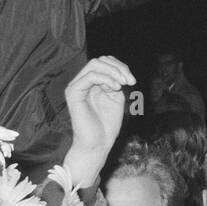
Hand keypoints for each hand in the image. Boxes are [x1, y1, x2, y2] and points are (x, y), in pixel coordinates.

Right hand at [63, 55, 133, 187]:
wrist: (97, 144)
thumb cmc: (107, 125)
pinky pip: (90, 76)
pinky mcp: (73, 93)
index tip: (132, 81)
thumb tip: (118, 70)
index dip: (120, 67)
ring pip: (94, 65)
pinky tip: (115, 88)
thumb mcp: (116, 97)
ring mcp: (76, 86)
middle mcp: (81, 82)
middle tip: (130, 81)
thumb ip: (115, 81)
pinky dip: (106, 79)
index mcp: (91, 83)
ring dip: (113, 72)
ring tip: (123, 84)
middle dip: (118, 67)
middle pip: (99, 61)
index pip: (104, 63)